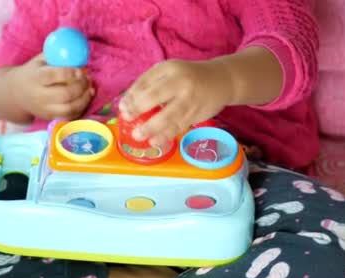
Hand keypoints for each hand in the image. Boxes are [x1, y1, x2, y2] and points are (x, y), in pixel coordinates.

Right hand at [12, 53, 93, 119]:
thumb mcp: (40, 60)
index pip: (53, 76)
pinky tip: (85, 99)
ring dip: (84, 99)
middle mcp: (39, 96)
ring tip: (90, 89)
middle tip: (88, 79)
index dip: (69, 73)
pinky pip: (69, 117)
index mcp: (35, 78)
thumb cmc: (33, 72)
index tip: (81, 70)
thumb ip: (57, 56)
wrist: (16, 93)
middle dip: (81, 87)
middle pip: (64, 95)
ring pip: (69, 109)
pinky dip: (81, 109)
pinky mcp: (50, 118)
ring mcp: (44, 109)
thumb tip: (78, 52)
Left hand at [118, 59, 233, 145]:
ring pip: (168, 116)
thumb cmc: (188, 76)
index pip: (146, 82)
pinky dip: (166, 135)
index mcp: (170, 69)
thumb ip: (149, 83)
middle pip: (155, 96)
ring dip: (152, 128)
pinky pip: (178, 126)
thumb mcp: (169, 71)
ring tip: (138, 136)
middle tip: (127, 119)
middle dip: (139, 109)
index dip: (132, 96)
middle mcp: (180, 83)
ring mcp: (189, 100)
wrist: (221, 80)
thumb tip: (127, 102)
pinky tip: (155, 141)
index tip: (122, 108)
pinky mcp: (196, 114)